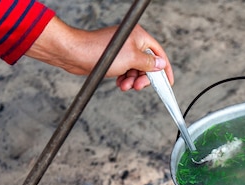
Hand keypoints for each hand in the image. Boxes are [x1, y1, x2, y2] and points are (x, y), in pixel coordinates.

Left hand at [26, 16, 173, 90]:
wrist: (76, 54)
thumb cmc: (100, 52)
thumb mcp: (132, 59)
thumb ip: (149, 63)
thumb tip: (161, 65)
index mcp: (139, 37)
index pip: (159, 53)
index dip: (165, 69)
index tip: (168, 82)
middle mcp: (132, 42)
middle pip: (147, 64)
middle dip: (143, 78)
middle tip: (138, 86)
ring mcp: (123, 50)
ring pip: (136, 70)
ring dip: (132, 80)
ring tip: (124, 86)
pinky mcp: (114, 59)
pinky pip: (126, 71)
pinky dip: (125, 79)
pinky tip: (119, 83)